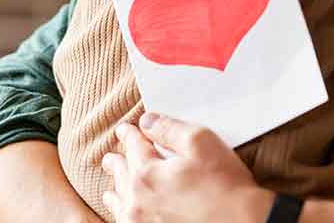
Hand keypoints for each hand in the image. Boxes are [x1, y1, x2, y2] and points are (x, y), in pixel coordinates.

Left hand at [101, 112, 273, 222]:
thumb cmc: (224, 185)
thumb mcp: (200, 142)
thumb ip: (169, 128)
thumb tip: (147, 121)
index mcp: (147, 172)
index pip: (134, 146)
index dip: (129, 134)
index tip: (124, 129)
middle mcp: (138, 199)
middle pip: (122, 174)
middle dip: (116, 162)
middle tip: (110, 157)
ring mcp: (141, 222)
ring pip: (120, 202)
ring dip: (115, 189)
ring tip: (111, 186)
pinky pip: (125, 222)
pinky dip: (121, 213)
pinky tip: (124, 212)